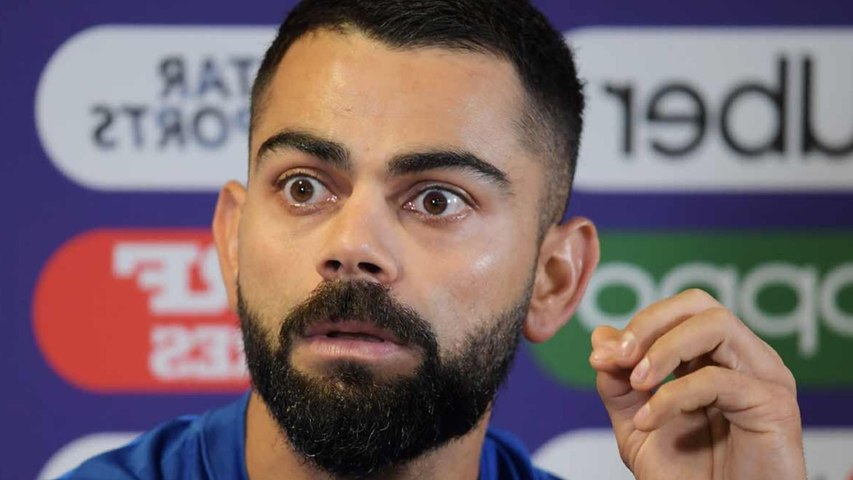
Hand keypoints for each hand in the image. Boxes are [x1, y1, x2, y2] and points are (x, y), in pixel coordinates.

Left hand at [589, 289, 804, 479]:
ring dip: (664, 349)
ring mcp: (763, 376)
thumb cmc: (688, 478)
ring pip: (716, 325)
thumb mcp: (636, 427)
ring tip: (637, 382)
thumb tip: (600, 335)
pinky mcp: (774, 404)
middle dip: (650, 323)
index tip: (600, 358)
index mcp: (714, 358)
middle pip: (699, 304)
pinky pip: (719, 379)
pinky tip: (649, 420)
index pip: (678, 312)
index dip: (637, 326)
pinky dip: (674, 395)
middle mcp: (743, 359)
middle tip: (619, 356)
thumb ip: (618, 383)